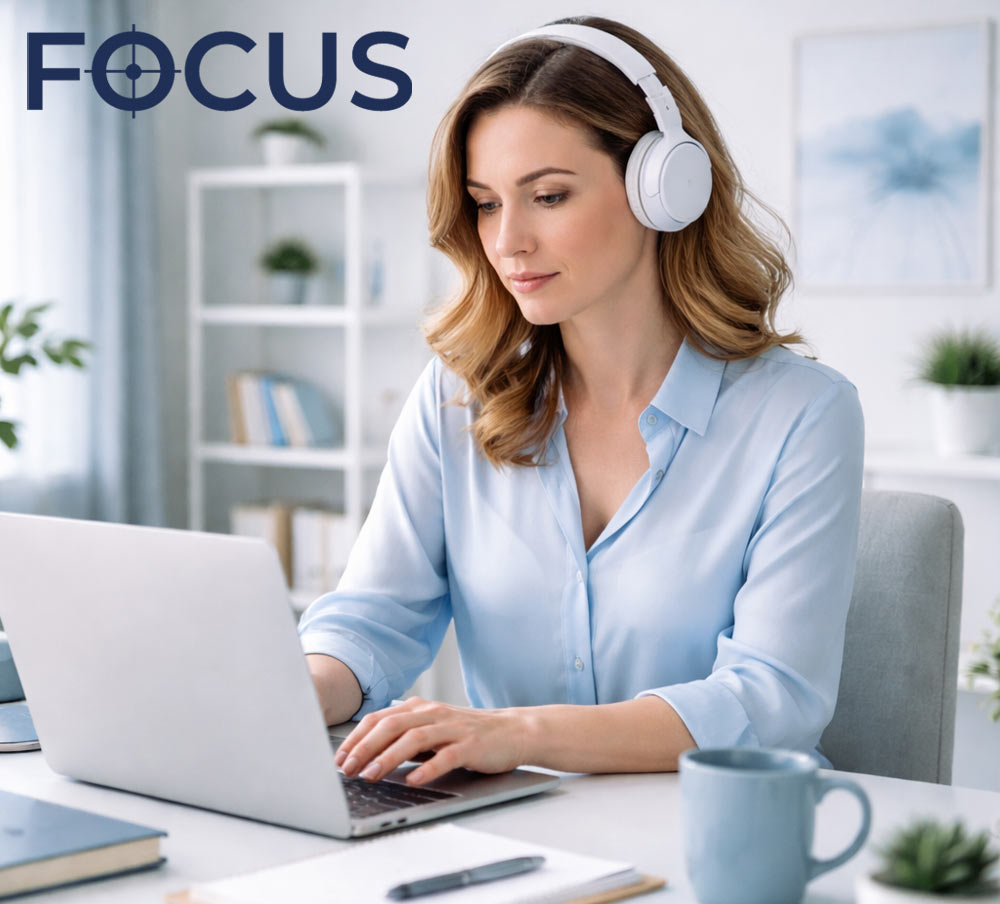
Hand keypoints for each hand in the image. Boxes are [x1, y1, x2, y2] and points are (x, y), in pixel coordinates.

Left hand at [334, 697, 528, 786]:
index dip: (356, 737)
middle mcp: (433, 713)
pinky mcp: (471, 744)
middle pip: (391, 725)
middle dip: (364, 747)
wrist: (513, 731)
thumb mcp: (432, 731)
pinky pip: (445, 756)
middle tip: (347, 768)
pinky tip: (413, 780)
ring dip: (388, 757)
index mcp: (420, 708)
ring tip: (371, 775)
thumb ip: (405, 738)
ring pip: (413, 738)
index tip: (339, 757)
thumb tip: (368, 755)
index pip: (379, 718)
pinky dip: (427, 768)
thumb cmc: (468, 734)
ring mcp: (452, 728)